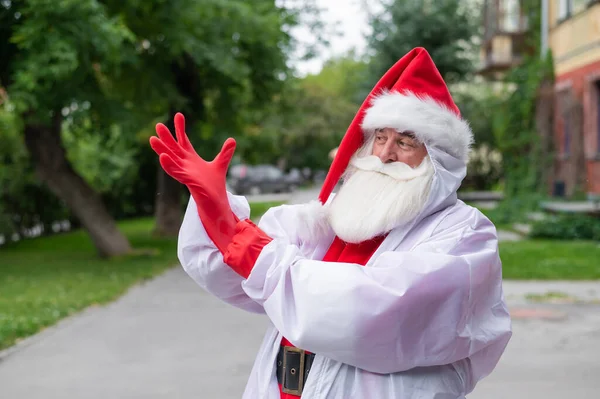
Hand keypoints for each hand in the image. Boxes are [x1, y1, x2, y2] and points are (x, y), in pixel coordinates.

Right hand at [149, 113, 238, 253]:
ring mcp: (184, 172)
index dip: (180, 128)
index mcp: (191, 158)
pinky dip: (168, 164)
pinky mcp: (186, 180)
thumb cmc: (214, 184)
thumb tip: (232, 140)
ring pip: (170, 159)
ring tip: (152, 139)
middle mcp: (185, 164)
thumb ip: (225, 153)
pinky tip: (162, 156)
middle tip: (158, 125)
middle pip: (173, 148)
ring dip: (161, 150)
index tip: (179, 114)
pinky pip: (174, 171)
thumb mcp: (220, 164)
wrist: (216, 201)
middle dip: (166, 137)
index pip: (183, 140)